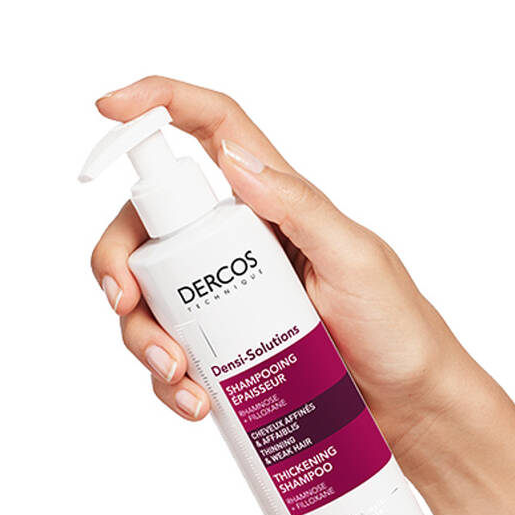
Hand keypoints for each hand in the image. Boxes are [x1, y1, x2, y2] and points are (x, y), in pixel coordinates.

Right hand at [90, 76, 470, 455]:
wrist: (407, 407)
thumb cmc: (396, 328)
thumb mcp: (355, 259)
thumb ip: (299, 206)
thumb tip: (233, 157)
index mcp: (270, 206)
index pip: (209, 132)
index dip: (156, 106)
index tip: (107, 109)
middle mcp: (236, 248)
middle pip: (148, 232)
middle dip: (117, 267)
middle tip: (126, 305)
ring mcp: (224, 303)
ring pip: (149, 302)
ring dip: (144, 340)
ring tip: (180, 378)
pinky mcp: (222, 353)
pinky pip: (171, 360)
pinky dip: (169, 385)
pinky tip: (198, 405)